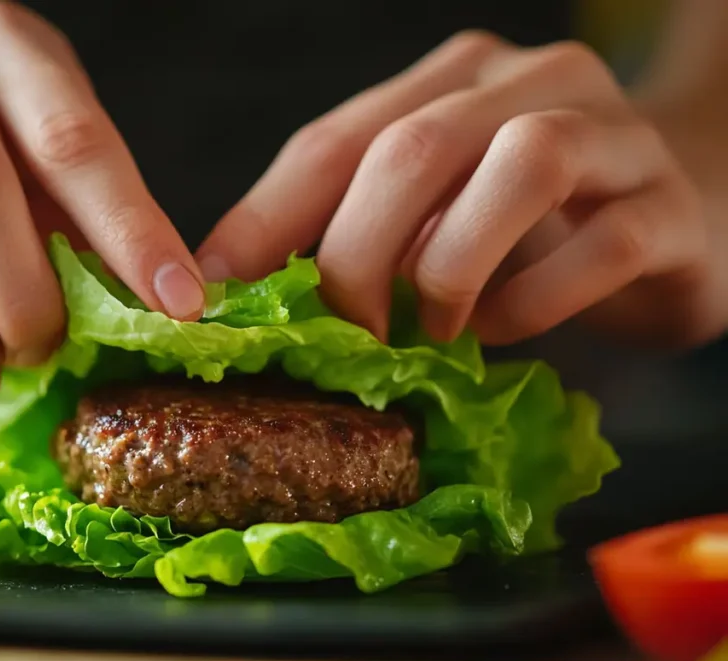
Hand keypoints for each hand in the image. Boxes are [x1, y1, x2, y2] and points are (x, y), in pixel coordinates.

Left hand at [197, 31, 723, 348]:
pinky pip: (605, 243)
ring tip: (435, 331)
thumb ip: (352, 233)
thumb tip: (237, 292)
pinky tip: (506, 329)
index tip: (220, 297)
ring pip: (525, 162)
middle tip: (346, 336)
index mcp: (450, 83)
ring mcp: (613, 135)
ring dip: (454, 264)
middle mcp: (531, 83)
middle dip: (358, 255)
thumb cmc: (534, 225)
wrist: (686, 210)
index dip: (265, 221)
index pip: (335, 141)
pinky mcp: (671, 208)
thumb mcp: (431, 217)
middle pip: (416, 148)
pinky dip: (538, 298)